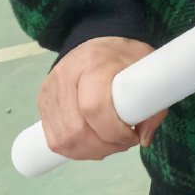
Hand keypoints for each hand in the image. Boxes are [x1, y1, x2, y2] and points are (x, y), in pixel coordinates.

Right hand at [37, 36, 164, 160]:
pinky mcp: (42, 104)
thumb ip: (152, 101)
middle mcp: (65, 78)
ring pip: (63, 140)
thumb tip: (145, 139)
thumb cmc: (123, 55)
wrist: (95, 42)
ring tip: (111, 146)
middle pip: (76, 130)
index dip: (113, 131)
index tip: (133, 135)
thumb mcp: (146, 65)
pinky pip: (54, 140)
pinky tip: (93, 146)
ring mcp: (49, 93)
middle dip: (104, 146)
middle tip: (125, 144)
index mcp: (94, 64)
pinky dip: (75, 151)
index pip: (94, 107)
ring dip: (89, 152)